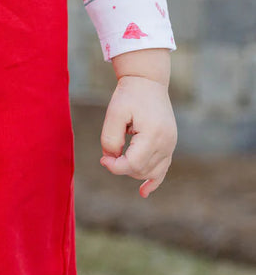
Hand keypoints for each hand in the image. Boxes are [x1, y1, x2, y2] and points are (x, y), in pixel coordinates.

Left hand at [100, 74, 176, 196]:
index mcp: (153, 135)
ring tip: (119, 160)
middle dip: (122, 167)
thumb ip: (110, 138)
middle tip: (108, 154)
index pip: (133, 164)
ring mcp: (171, 145)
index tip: (102, 159)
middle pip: (141, 170)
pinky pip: (163, 169)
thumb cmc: (129, 95)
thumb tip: (111, 159)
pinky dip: (153, 181)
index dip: (115, 167)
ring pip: (151, 172)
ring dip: (133, 170)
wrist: (148, 81)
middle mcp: (166, 143)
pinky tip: (143, 193)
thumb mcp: (114, 113)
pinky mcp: (170, 145)